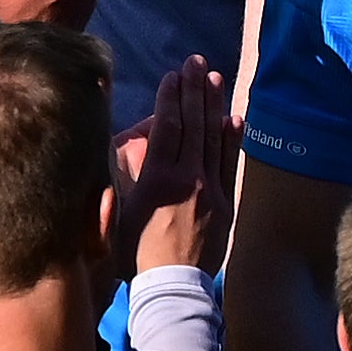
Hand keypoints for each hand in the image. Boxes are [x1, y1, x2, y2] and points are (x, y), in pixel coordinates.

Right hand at [113, 52, 230, 274]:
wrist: (171, 289)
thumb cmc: (135, 255)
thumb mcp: (119, 216)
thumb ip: (123, 179)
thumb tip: (124, 147)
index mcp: (157, 180)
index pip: (168, 127)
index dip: (171, 98)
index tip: (173, 75)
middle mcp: (187, 179)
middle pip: (193, 125)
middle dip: (194, 90)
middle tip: (196, 62)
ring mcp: (210, 191)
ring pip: (214, 139)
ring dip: (214, 106)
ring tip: (215, 77)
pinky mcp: (225, 204)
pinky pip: (229, 165)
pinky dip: (232, 139)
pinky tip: (232, 117)